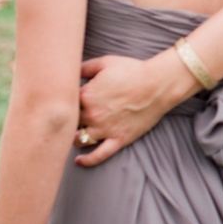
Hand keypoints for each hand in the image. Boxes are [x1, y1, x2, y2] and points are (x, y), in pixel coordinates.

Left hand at [75, 49, 193, 166]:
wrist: (158, 84)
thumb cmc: (133, 70)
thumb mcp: (105, 62)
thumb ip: (84, 67)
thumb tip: (69, 71)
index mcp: (85, 95)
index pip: (64, 103)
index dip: (64, 102)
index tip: (66, 102)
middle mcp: (91, 114)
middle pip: (70, 123)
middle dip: (68, 120)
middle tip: (68, 119)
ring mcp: (104, 129)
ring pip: (79, 140)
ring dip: (74, 138)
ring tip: (75, 135)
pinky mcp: (118, 139)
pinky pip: (98, 155)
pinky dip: (87, 160)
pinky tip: (79, 161)